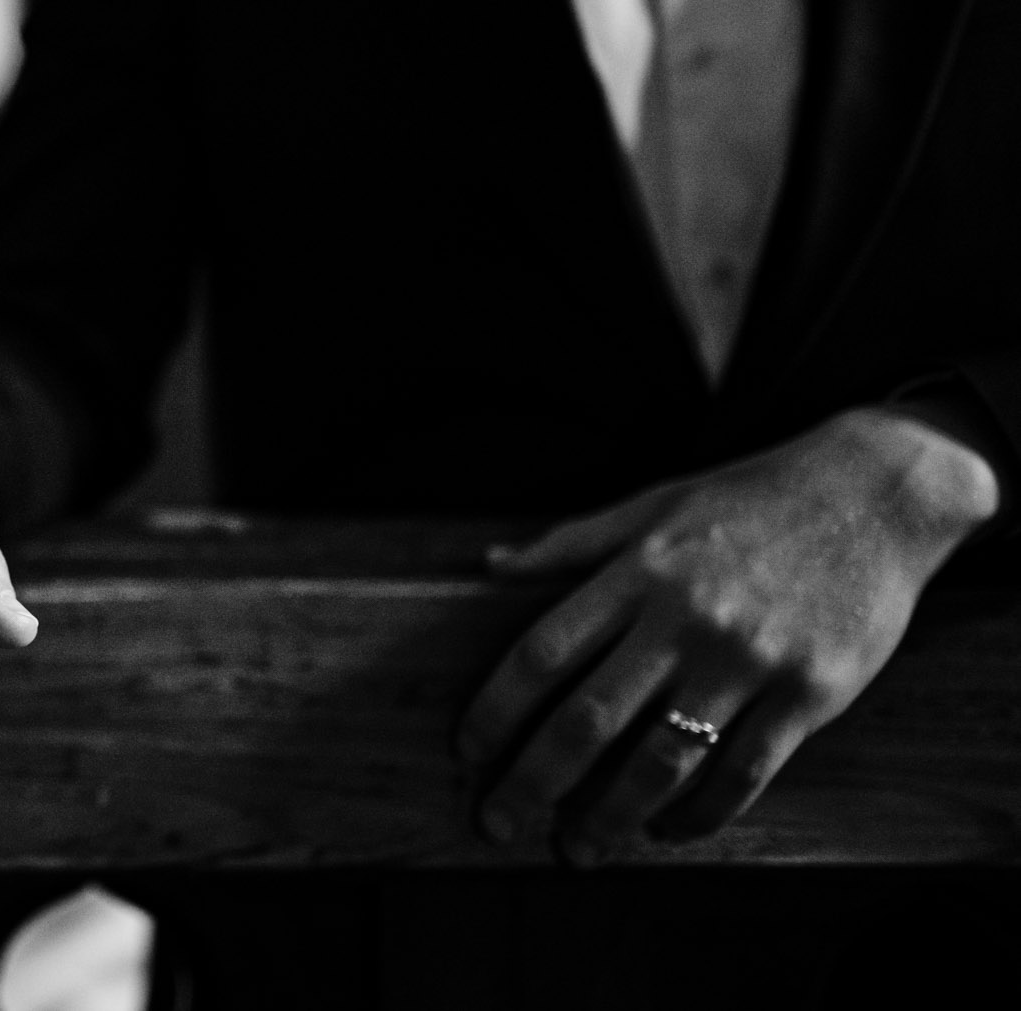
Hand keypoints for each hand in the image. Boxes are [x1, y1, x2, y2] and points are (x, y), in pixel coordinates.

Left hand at [456, 409, 999, 863]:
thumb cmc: (748, 500)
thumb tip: (489, 563)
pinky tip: (667, 829)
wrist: (874, 493)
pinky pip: (745, 771)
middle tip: (496, 822)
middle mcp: (687, 619)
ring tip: (577, 848)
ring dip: (611, 814)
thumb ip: (571, 542)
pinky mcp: (811, 693)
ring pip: (663, 759)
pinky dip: (701, 813)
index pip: (544, 652)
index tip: (467, 751)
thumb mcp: (652, 504)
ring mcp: (751, 660)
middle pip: (590, 718)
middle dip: (534, 779)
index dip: (497, 709)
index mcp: (638, 572)